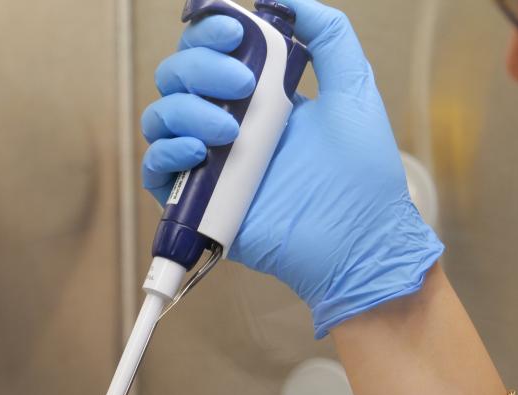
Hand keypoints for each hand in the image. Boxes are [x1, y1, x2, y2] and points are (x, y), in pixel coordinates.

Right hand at [141, 0, 443, 336]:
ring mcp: (210, 162)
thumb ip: (329, 35)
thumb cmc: (362, 176)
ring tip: (232, 129)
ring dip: (187, 109)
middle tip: (244, 82)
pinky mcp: (198, 202)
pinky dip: (167, 151)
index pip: (211, 50)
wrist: (357, 240)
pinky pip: (155, 168)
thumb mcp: (353, 88)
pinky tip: (199, 151)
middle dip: (201, 67)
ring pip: (160, 116)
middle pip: (178, 75)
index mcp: (260, 95)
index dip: (211, 32)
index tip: (236, 32)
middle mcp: (228, 123)